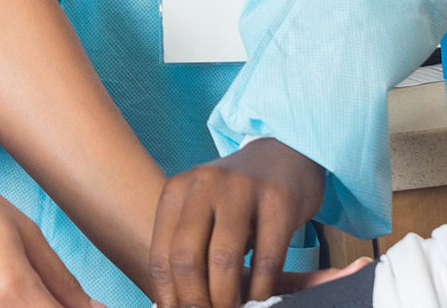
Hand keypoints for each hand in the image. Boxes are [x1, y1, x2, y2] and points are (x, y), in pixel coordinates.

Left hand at [149, 137, 326, 307]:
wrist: (283, 154)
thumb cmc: (236, 196)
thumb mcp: (202, 209)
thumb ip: (188, 247)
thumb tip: (175, 305)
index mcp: (179, 188)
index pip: (163, 255)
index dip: (170, 295)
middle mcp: (207, 182)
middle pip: (188, 259)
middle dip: (196, 301)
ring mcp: (243, 187)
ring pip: (224, 261)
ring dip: (226, 299)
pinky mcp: (279, 199)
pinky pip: (266, 259)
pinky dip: (261, 288)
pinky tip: (259, 295)